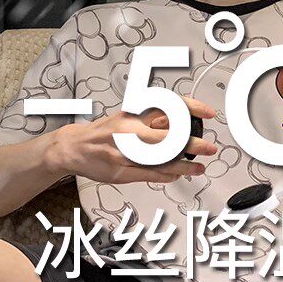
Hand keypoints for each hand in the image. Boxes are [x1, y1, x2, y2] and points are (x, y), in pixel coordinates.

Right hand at [53, 95, 217, 184]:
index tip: (208, 113)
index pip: (167, 105)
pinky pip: (150, 175)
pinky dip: (167, 176)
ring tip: (198, 168)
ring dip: (184, 166)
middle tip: (209, 148)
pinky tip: (177, 175)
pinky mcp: (120, 171)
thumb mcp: (128, 115)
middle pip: (168, 136)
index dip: (191, 107)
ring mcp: (124, 152)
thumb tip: (182, 122)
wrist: (74, 147)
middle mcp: (129, 130)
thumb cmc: (103, 132)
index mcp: (133, 113)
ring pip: (161, 160)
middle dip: (193, 143)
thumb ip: (152, 118)